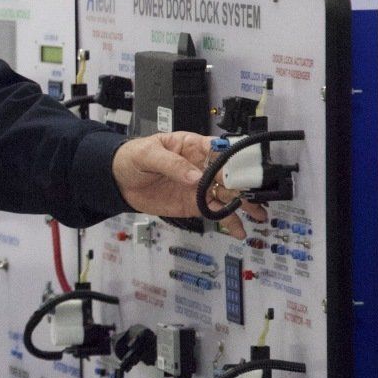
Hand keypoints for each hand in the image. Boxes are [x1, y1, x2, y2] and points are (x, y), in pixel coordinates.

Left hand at [112, 133, 265, 238]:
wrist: (118, 181)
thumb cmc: (133, 158)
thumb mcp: (149, 154)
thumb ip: (172, 164)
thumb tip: (196, 177)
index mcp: (194, 146)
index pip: (221, 150)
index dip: (237, 159)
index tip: (248, 170)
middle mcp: (203, 166)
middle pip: (231, 175)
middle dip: (247, 185)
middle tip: (259, 196)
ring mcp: (200, 187)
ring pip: (228, 195)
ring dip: (245, 205)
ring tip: (260, 215)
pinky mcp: (195, 204)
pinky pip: (215, 212)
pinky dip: (228, 221)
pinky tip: (239, 231)